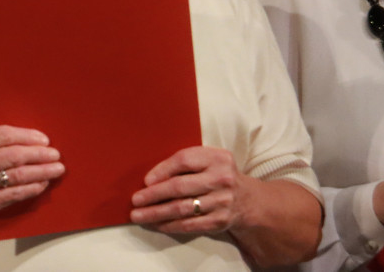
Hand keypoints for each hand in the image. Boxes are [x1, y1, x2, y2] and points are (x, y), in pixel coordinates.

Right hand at [0, 125, 63, 222]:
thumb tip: (29, 139)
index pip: (4, 135)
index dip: (27, 136)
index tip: (44, 139)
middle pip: (14, 155)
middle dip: (39, 154)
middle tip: (56, 154)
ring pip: (18, 176)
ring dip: (41, 171)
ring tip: (56, 169)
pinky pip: (15, 194)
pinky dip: (32, 188)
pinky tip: (43, 183)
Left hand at [130, 146, 250, 234]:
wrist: (247, 200)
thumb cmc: (216, 174)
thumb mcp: (208, 160)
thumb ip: (185, 163)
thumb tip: (151, 178)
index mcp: (216, 158)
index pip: (184, 161)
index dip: (162, 170)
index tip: (145, 180)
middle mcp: (221, 179)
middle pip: (180, 187)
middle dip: (154, 195)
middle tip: (135, 200)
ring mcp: (222, 202)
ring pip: (182, 208)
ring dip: (156, 213)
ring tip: (138, 215)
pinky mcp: (220, 221)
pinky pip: (190, 225)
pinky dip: (170, 225)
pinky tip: (156, 224)